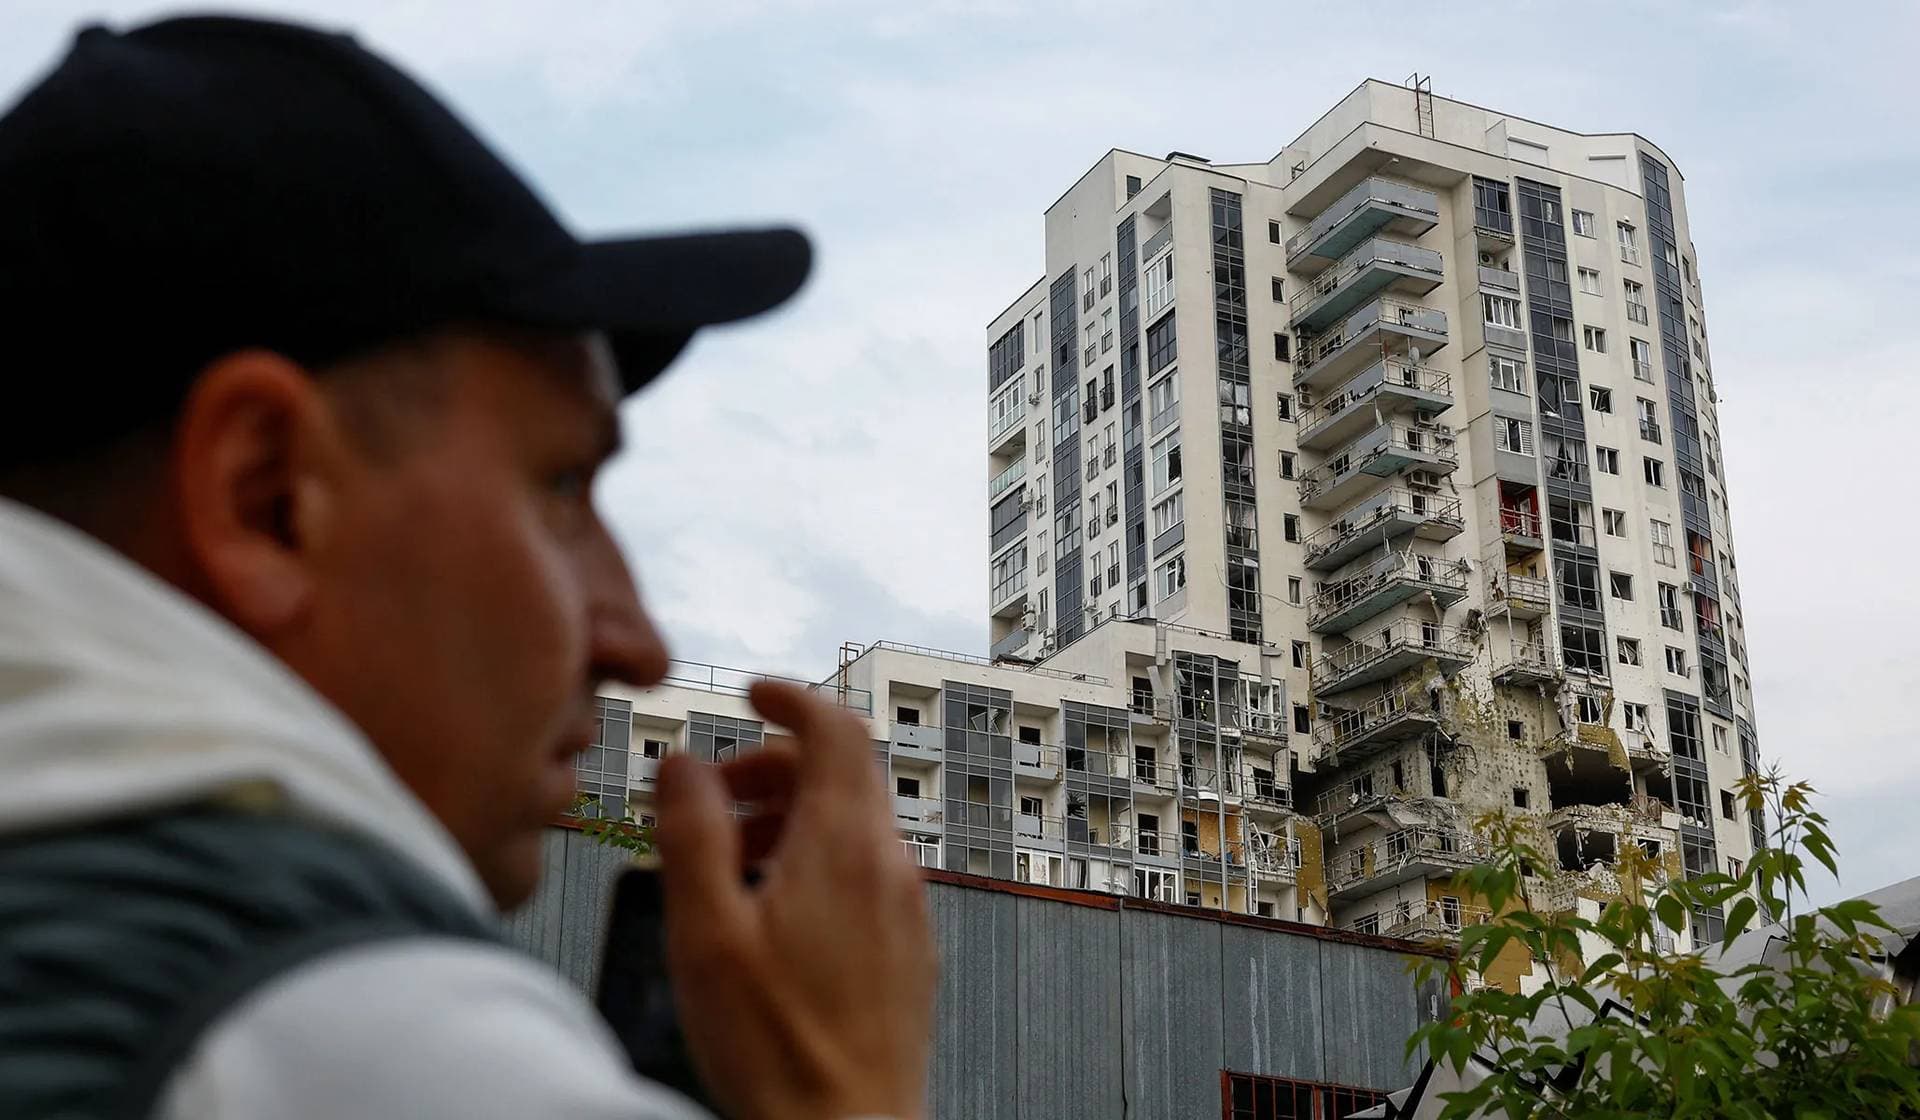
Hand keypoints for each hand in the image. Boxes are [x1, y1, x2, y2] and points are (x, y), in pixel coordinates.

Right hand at [653, 679, 936, 1119]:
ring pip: (854, 825)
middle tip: (716, 796)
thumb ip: (694, 833)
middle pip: (844, 773)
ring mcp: (907, 909)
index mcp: (845, 846)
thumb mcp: (706, 931)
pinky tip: (771, 913)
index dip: (793, 699)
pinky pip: (867, 873)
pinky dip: (819, 860)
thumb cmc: (776, 1046)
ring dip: (793, 817)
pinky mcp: (909, 949)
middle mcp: (889, 866)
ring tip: (731, 861)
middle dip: (777, 764)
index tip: (753, 694)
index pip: (838, 730)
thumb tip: (684, 761)